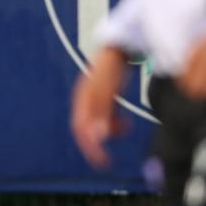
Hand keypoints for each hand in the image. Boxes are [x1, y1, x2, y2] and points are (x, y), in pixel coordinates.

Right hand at [70, 47, 130, 168]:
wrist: (119, 44)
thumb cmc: (113, 64)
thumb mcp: (109, 89)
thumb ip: (103, 111)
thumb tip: (97, 137)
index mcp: (83, 96)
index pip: (80, 127)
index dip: (89, 146)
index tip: (102, 161)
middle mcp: (85, 97)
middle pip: (84, 126)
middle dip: (95, 143)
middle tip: (106, 159)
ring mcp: (94, 95)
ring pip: (95, 121)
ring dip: (107, 131)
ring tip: (125, 129)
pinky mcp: (103, 94)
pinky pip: (103, 115)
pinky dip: (112, 123)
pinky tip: (125, 123)